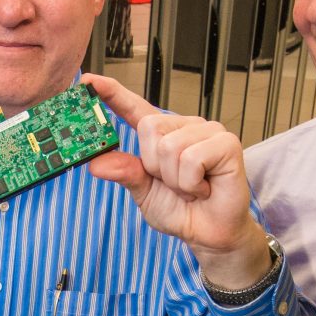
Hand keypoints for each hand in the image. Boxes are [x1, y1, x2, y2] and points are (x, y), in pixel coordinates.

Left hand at [80, 73, 269, 290]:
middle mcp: (185, 126)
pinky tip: (204, 188)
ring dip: (175, 179)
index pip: (135, 108)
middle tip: (174, 184)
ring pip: (170, 146)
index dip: (112, 94)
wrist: (210, 234)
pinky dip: (191, 182)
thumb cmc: (181, 210)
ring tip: (191, 188)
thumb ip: (125, 173)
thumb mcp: (144, 193)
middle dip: (155, 166)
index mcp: (162, 135)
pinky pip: (191, 158)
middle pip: (150, 128)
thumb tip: (96, 163)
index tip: (88, 82)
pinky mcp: (226, 143)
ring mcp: (208, 131)